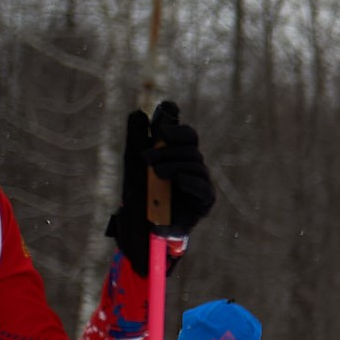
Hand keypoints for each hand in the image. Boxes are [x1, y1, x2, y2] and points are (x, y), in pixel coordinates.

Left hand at [105, 102, 215, 272]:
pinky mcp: (204, 201)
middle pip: (191, 145)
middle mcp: (191, 165)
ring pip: (195, 163)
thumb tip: (138, 113)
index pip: (186, 134)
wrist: (142, 226)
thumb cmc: (139, 194)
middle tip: (145, 159)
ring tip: (156, 174)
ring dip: (173, 165)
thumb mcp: (134, 163)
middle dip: (167, 149)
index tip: (163, 124)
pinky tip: (177, 182)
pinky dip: (190, 180)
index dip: (177, 127)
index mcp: (177, 154)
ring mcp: (200, 182)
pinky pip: (203, 186)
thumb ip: (137, 138)